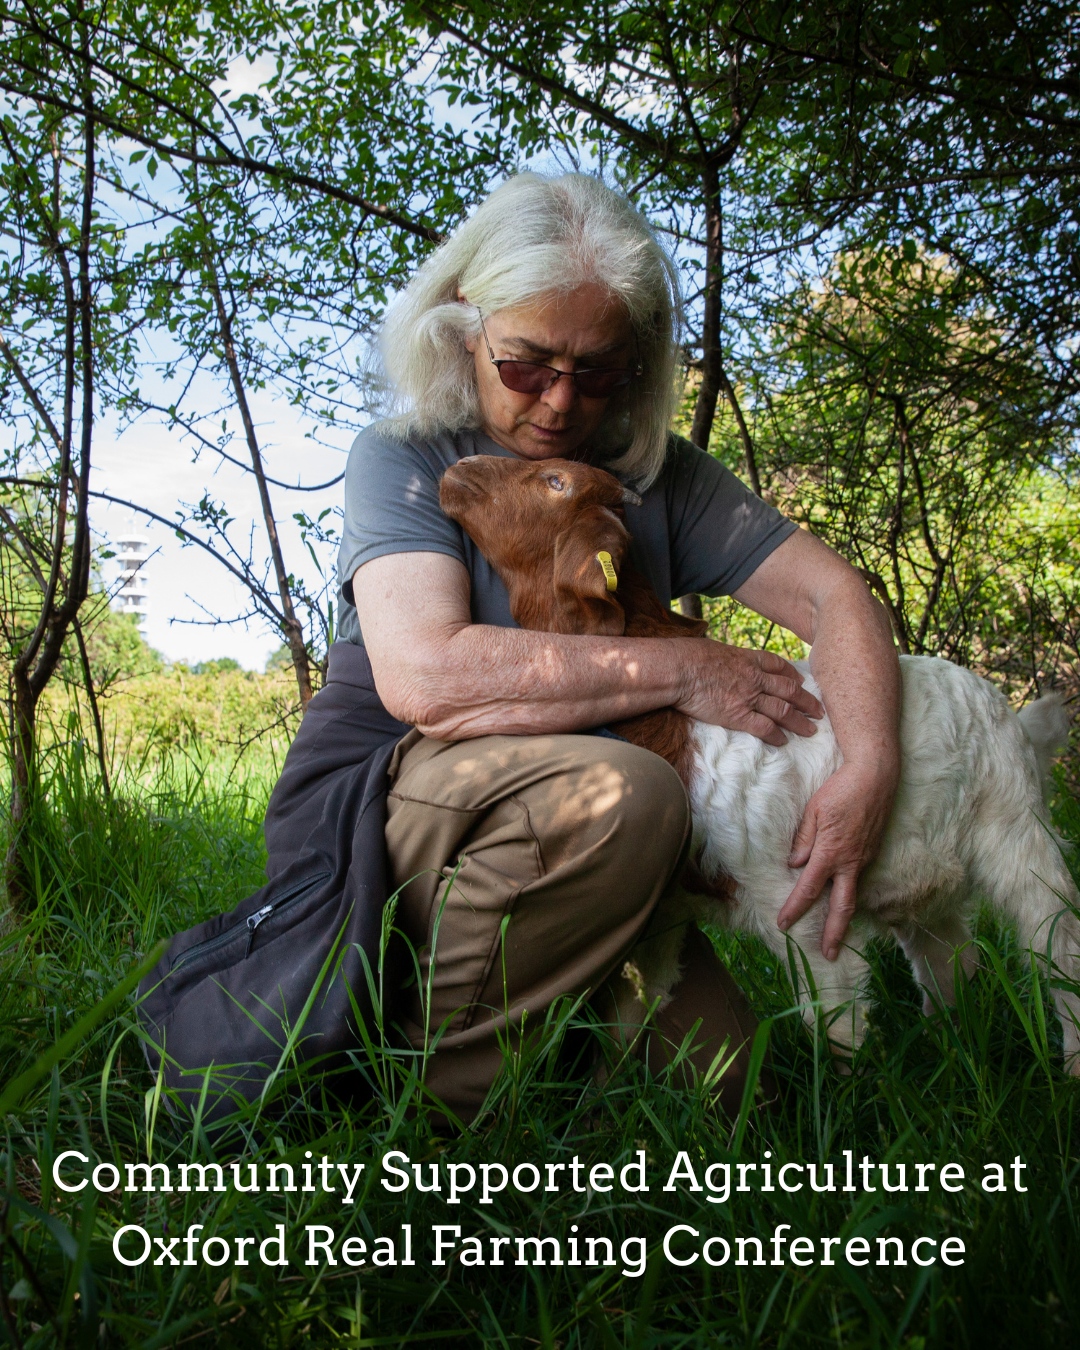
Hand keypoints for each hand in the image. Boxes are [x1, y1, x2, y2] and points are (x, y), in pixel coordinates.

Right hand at [676, 642, 824, 745]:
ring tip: (811, 730)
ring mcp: (748, 697)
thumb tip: (715, 659)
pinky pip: (764, 728)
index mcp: (748, 659)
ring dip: (799, 721)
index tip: (801, 681)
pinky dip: (776, 735)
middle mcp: (755, 678)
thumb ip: (722, 657)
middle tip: (819, 710)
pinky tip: (784, 741)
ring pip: (783, 710)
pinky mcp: (738, 716)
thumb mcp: (712, 648)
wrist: (679, 669)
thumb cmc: (688, 655)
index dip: (792, 674)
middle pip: (789, 689)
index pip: (777, 666)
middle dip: (807, 700)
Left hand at [776, 760, 897, 959]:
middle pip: (843, 907)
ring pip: (853, 893)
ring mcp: (866, 858)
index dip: (795, 909)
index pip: (809, 889)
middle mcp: (851, 861)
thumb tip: (794, 864)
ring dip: (845, 917)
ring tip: (836, 935)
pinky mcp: (873, 852)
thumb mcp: (815, 811)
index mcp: (831, 853)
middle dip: (835, 933)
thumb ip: (805, 840)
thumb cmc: (842, 789)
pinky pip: (859, 877)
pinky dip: (850, 893)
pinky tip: (842, 897)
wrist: (877, 776)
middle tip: (830, 954)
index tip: (783, 925)